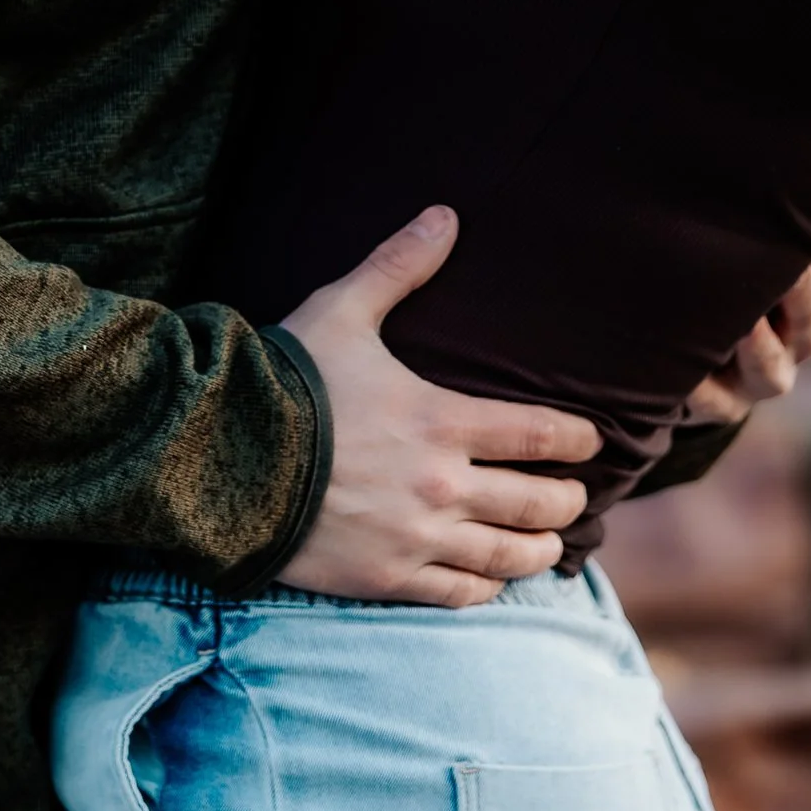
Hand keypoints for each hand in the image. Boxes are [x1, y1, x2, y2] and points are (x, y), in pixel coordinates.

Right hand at [278, 206, 599, 607]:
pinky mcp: (384, 577)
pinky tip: (492, 580)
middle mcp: (441, 486)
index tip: (590, 440)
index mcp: (442, 421)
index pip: (540, 435)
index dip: (576, 439)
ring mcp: (415, 538)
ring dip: (539, 550)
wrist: (220, 459)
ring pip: (507, 557)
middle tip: (574, 497)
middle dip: (566, 501)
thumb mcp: (341, 311)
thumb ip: (397, 266)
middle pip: (537, 503)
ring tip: (550, 543)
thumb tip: (445, 216)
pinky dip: (485, 588)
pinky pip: (458, 595)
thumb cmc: (285, 382)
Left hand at [675, 225, 810, 431]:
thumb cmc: (715, 261)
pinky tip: (692, 359)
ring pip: (777, 365)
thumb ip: (764, 210)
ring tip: (743, 318)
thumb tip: (767, 146)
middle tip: (782, 264)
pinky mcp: (718, 405)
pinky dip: (705, 383)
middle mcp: (796, 340)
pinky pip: (717, 399)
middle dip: (800, 290)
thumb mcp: (745, 236)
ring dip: (761, 341)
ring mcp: (759, 377)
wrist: (676, 338)